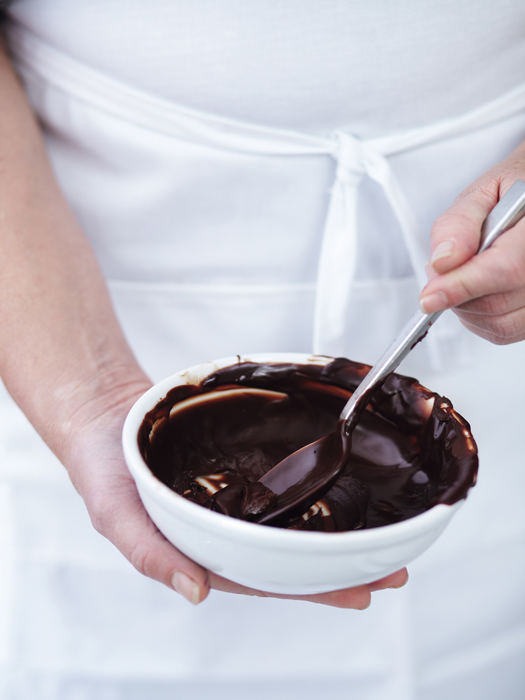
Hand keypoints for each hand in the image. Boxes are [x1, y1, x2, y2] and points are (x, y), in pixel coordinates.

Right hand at [65, 382, 407, 608]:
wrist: (103, 411)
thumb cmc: (104, 467)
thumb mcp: (113, 512)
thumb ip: (148, 552)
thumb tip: (196, 592)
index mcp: (203, 548)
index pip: (266, 577)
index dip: (312, 588)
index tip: (360, 592)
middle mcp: (227, 525)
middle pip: (291, 553)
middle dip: (342, 566)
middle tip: (395, 570)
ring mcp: (236, 494)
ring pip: (293, 518)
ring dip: (336, 529)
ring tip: (384, 537)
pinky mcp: (240, 462)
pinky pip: (280, 478)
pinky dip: (311, 488)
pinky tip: (340, 488)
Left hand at [419, 141, 524, 343]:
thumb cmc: (515, 191)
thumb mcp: (484, 192)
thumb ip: (459, 224)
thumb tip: (442, 262)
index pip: (504, 270)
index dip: (462, 287)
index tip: (428, 297)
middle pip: (496, 304)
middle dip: (455, 293)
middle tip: (442, 269)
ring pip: (500, 325)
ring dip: (466, 309)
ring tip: (461, 276)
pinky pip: (506, 332)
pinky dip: (480, 320)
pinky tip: (475, 293)